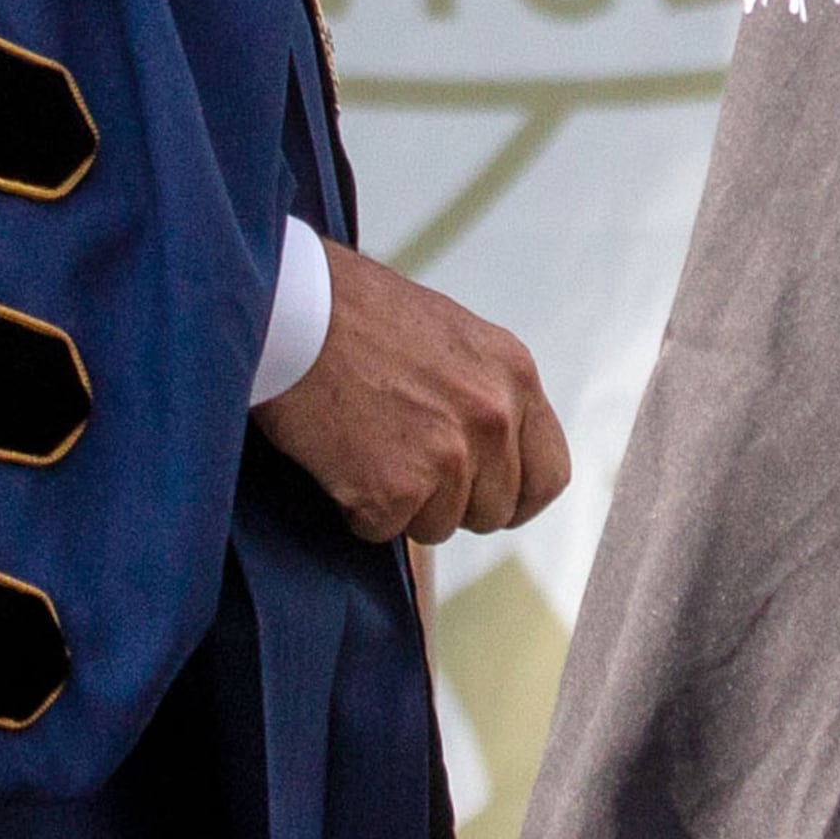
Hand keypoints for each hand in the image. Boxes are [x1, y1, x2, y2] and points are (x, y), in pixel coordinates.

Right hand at [255, 241, 571, 547]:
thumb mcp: (451, 337)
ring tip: (364, 445)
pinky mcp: (396, 489)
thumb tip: (495, 453)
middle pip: (493, 510)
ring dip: (400, 504)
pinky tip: (338, 456)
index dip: (515, 496)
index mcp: (515, 374)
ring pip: (438, 525)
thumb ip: (485, 392)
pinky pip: (382, 529)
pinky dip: (355, 507)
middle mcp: (494, 417)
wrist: (289, 309)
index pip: (550, 474)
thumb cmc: (355, 314)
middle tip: (403, 463)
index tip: (487, 499)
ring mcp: (449, 456)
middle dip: (450, 502)